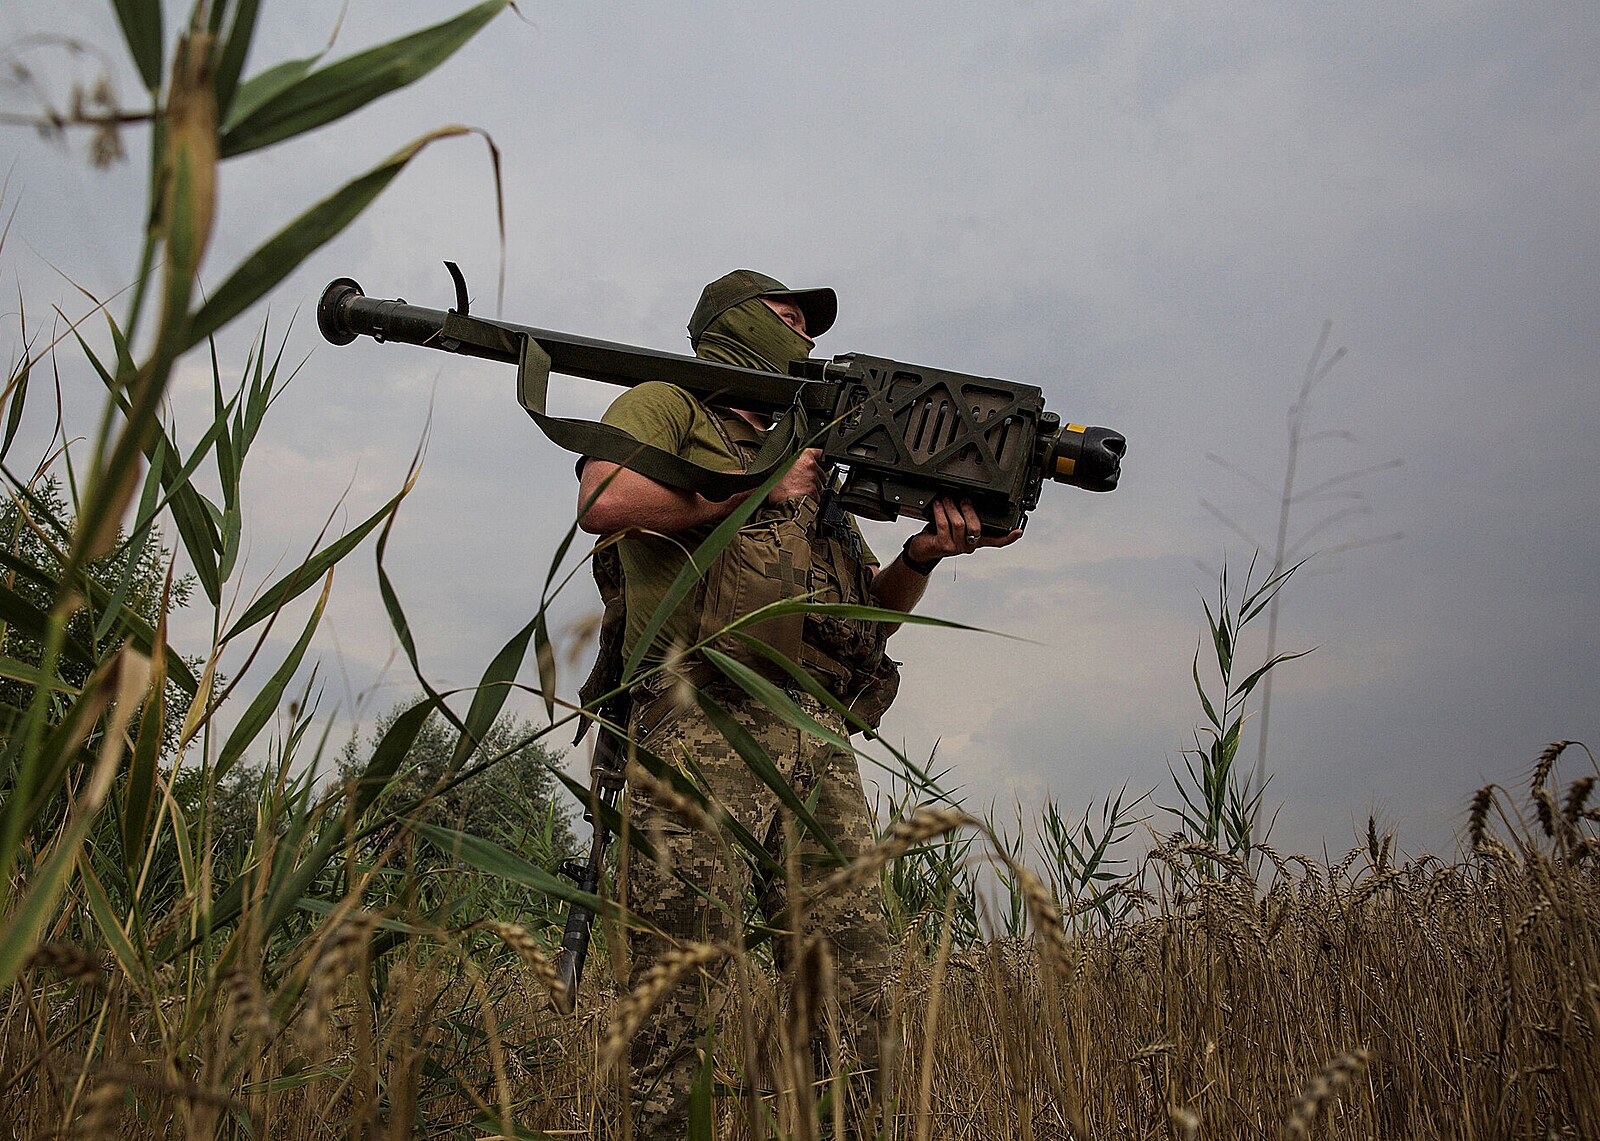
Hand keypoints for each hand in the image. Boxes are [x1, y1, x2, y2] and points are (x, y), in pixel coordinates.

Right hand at [767, 448, 824, 504]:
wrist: (775, 499)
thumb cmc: (775, 485)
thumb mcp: (782, 467)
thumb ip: (796, 464)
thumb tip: (800, 466)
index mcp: (803, 456)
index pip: (820, 453)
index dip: (819, 459)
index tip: (819, 462)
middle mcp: (810, 465)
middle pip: (820, 473)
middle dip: (814, 479)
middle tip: (801, 483)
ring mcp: (813, 479)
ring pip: (819, 485)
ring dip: (813, 489)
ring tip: (799, 491)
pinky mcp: (814, 491)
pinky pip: (817, 496)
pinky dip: (812, 499)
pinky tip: (801, 498)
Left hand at [904, 497, 1022, 562]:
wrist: (922, 549)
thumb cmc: (939, 534)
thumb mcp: (955, 525)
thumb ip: (966, 517)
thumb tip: (968, 498)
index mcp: (976, 541)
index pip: (996, 541)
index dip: (1008, 537)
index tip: (1018, 531)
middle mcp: (969, 546)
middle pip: (976, 527)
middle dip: (968, 509)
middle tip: (962, 498)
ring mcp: (957, 548)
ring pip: (959, 523)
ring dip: (951, 507)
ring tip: (946, 499)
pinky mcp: (944, 546)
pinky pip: (944, 525)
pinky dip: (941, 512)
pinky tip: (937, 505)